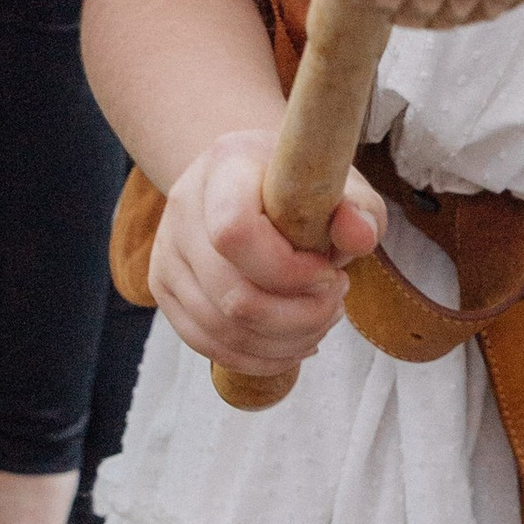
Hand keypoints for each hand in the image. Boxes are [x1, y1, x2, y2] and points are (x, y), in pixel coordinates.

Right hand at [146, 126, 383, 381]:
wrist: (251, 181)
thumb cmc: (303, 187)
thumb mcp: (342, 187)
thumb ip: (359, 211)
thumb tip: (358, 236)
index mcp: (224, 167)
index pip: (235, 232)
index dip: (288, 271)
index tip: (330, 273)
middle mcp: (183, 207)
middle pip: (233, 295)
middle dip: (300, 315)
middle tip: (336, 299)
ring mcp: (166, 251)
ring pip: (222, 330)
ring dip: (286, 340)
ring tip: (322, 318)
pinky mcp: (164, 288)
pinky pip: (209, 345)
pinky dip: (260, 357)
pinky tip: (297, 341)